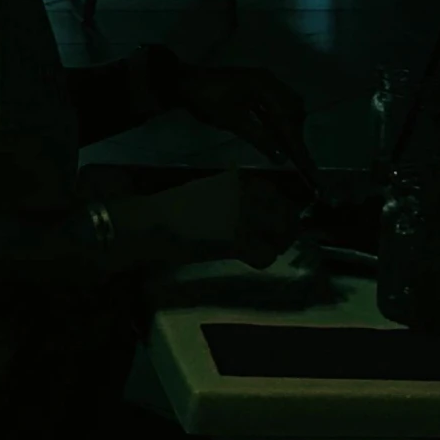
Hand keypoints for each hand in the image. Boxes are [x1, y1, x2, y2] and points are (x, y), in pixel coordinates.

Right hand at [149, 169, 305, 270]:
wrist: (152, 223)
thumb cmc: (175, 207)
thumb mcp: (210, 190)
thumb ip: (236, 194)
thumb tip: (262, 209)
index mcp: (238, 180)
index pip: (277, 194)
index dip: (283, 209)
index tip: (279, 220)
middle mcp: (246, 194)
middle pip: (286, 214)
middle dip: (288, 229)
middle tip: (278, 241)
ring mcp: (244, 218)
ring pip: (282, 234)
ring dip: (277, 244)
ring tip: (264, 249)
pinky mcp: (236, 243)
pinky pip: (265, 255)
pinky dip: (261, 259)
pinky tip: (250, 259)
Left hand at [171, 61, 320, 197]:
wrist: (185, 81)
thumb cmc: (208, 100)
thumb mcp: (233, 121)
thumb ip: (259, 138)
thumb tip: (282, 158)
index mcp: (265, 86)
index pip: (287, 120)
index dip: (297, 144)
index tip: (307, 166)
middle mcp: (269, 81)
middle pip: (293, 110)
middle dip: (294, 134)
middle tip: (295, 158)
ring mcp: (263, 81)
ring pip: (285, 107)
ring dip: (286, 127)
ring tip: (285, 150)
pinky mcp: (255, 86)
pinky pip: (274, 105)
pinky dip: (275, 121)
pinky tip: (274, 136)